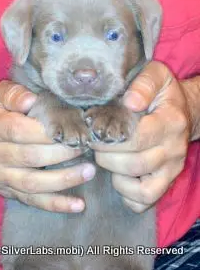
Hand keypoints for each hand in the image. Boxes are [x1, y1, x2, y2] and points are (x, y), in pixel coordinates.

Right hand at [0, 80, 95, 212]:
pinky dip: (56, 204)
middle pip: (30, 157)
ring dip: (64, 179)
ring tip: (89, 171)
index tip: (70, 126)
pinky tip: (77, 205)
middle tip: (86, 144)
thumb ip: (12, 93)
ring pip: (33, 183)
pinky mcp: (5, 190)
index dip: (45, 131)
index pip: (18, 131)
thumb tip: (32, 99)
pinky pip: (31, 201)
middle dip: (62, 152)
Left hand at [90, 62, 190, 212]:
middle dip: (105, 156)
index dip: (109, 139)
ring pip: (140, 188)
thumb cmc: (161, 94)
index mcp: (170, 122)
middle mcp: (174, 150)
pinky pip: (144, 201)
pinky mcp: (166, 183)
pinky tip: (117, 176)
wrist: (184, 111)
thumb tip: (130, 101)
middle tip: (93, 145)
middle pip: (134, 164)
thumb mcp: (155, 76)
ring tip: (105, 158)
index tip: (93, 131)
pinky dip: (126, 194)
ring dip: (114, 175)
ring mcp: (171, 169)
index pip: (137, 138)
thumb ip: (142, 84)